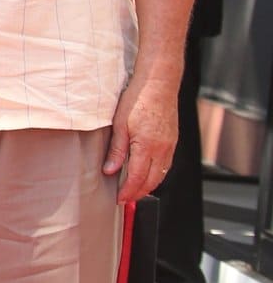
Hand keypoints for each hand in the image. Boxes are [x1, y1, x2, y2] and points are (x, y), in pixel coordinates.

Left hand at [101, 75, 178, 203]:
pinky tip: (148, 173)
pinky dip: (157, 173)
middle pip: (152, 180)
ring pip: (162, 174)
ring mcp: (170, 145)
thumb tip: (110, 170)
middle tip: (126, 199)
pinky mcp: (173, 139)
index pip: (137, 178)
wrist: (159, 83)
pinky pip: (167, 163)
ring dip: (149, 185)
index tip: (119, 199)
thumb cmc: (138, 99)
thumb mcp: (119, 125)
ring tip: (135, 190)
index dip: (128, 192)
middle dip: (139, 193)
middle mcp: (162, 149)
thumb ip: (116, 150)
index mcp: (147, 147)